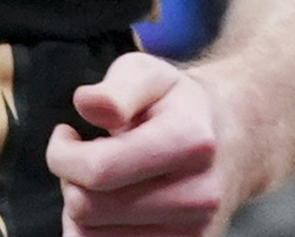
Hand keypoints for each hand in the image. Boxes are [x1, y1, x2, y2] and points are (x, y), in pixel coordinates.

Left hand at [52, 55, 280, 236]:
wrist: (232, 142)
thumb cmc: (176, 105)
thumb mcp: (146, 75)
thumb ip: (116, 89)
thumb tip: (86, 105)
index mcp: (189, 142)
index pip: (98, 169)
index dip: (62, 154)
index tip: (66, 134)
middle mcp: (199, 196)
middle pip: (88, 209)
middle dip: (69, 179)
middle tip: (84, 157)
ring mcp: (195, 233)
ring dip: (80, 210)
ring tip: (102, 181)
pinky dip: (96, 232)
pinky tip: (108, 207)